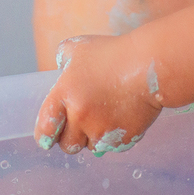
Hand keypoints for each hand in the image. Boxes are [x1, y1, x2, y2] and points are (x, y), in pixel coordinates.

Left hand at [34, 35, 161, 155]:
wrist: (148, 66)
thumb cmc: (113, 54)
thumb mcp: (78, 48)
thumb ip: (63, 60)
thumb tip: (61, 71)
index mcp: (64, 95)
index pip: (45, 129)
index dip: (45, 135)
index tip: (48, 137)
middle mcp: (79, 117)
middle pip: (67, 145)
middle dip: (72, 137)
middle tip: (82, 121)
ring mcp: (101, 131)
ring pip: (91, 147)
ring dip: (94, 137)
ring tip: (106, 113)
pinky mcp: (122, 140)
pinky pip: (113, 146)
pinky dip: (115, 137)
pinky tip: (122, 116)